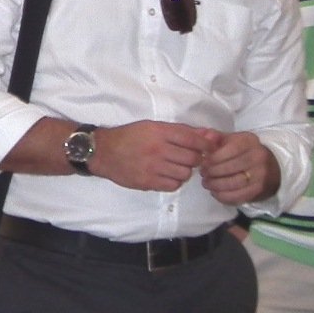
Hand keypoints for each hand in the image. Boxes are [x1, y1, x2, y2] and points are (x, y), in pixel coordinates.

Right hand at [89, 121, 222, 191]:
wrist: (104, 151)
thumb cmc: (130, 136)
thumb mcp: (153, 127)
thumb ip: (182, 131)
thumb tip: (210, 135)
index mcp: (160, 131)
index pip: (193, 140)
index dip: (206, 145)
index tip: (209, 149)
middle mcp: (158, 149)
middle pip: (192, 158)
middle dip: (195, 159)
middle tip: (188, 158)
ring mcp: (153, 167)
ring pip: (185, 174)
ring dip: (185, 171)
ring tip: (176, 166)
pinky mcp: (148, 182)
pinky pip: (173, 186)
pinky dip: (175, 181)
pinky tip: (167, 175)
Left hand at [199, 131, 277, 204]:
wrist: (272, 167)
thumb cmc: (245, 151)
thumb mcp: (234, 140)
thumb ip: (217, 137)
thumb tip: (205, 137)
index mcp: (250, 142)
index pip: (231, 149)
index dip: (214, 157)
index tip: (203, 161)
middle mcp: (258, 158)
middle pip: (230, 167)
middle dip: (212, 172)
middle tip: (203, 174)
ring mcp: (260, 176)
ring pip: (233, 184)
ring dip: (215, 185)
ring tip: (206, 183)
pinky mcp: (258, 191)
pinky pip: (238, 196)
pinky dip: (223, 196)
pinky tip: (215, 192)